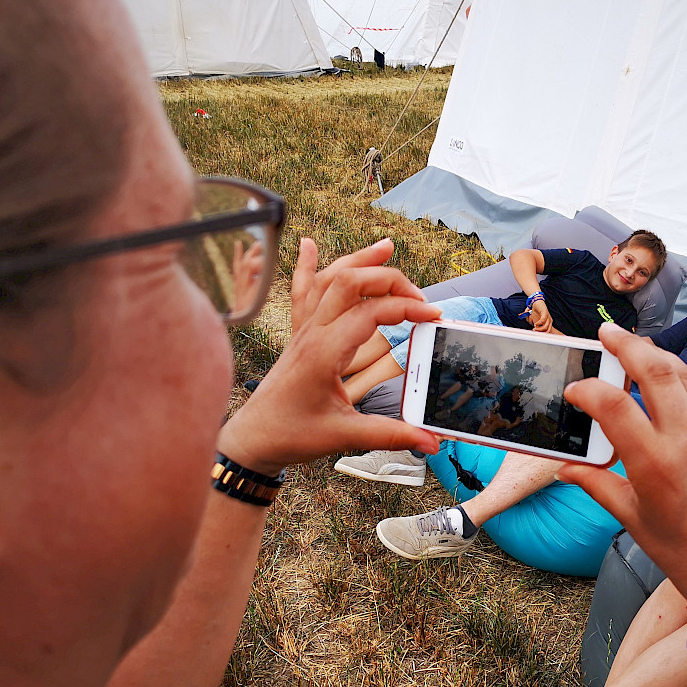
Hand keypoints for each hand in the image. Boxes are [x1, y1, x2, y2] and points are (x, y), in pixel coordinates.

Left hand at [219, 238, 440, 472]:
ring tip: (386, 246)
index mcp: (325, 352)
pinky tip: (307, 245)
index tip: (434, 318)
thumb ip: (391, 435)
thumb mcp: (345, 436)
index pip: (373, 312)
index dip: (408, 310)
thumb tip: (431, 441)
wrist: (253, 438)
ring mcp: (304, 330)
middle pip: (351, 283)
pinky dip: (306, 265)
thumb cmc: (291, 434)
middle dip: (390, 280)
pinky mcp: (298, 334)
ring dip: (359, 260)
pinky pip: (302, 291)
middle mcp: (313, 332)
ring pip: (329, 279)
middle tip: (420, 297)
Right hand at [527, 298, 552, 331]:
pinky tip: (535, 324)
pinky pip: (543, 320)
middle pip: (548, 330)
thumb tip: (535, 332)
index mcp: (548, 323)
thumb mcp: (536, 321)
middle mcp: (549, 320)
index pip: (547, 331)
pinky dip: (538, 323)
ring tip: (534, 328)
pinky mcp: (545, 313)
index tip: (536, 334)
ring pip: (545, 326)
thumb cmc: (536, 312)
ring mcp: (548, 317)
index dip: (542, 334)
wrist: (536, 302)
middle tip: (535, 332)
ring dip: (539, 329)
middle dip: (541, 333)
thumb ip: (536, 326)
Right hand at [558, 323, 686, 602]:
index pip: (613, 404)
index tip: (575, 390)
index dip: (587, 389)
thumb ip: (597, 485)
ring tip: (637, 347)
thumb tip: (567, 468)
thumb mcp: (633, 520)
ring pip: (686, 376)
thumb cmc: (685, 555)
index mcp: (654, 465)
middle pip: (656, 370)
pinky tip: (667, 385)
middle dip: (628, 344)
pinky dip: (681, 384)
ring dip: (659, 355)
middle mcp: (686, 443)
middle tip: (607, 333)